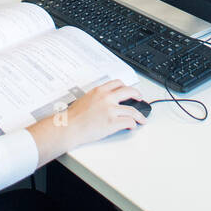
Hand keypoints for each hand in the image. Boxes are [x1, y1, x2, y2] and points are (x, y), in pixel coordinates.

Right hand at [26, 80, 144, 164]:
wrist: (68, 127)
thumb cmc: (72, 117)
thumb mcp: (85, 99)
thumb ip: (97, 98)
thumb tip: (104, 103)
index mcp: (99, 91)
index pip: (117, 83)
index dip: (126, 87)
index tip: (129, 90)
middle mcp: (107, 98)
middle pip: (129, 92)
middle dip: (137, 95)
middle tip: (140, 99)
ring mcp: (111, 110)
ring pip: (133, 110)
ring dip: (139, 115)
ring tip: (142, 119)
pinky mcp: (113, 122)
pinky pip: (129, 122)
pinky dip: (133, 124)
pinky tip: (132, 126)